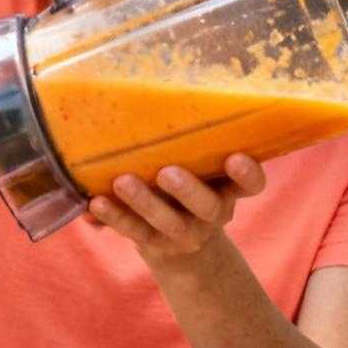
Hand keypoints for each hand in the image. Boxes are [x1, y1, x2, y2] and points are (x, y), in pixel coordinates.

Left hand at [87, 155, 266, 266]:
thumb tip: (142, 98)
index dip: (249, 174)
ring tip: (122, 182)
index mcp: (228, 189)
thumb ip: (187, 145)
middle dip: (188, 190)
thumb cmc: (188, 189)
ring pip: (169, 222)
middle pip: (207, 206)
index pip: (251, 184)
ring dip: (144, 202)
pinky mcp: (155, 244)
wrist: (181, 249)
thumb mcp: (200, 170)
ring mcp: (185, 232)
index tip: (236, 158)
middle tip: (166, 173)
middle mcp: (212, 212)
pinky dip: (114, 217)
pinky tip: (95, 204)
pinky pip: (135, 232)